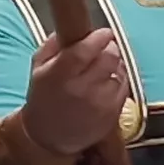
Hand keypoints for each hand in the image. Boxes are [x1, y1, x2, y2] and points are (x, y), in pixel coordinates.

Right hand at [18, 13, 134, 157]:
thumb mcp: (39, 69)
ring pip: (119, 71)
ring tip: (101, 69)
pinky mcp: (113, 113)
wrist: (49, 136)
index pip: (85, 50)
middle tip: (105, 47)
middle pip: (109, 57)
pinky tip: (105, 84)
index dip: (99, 38)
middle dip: (109, 48)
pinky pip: (124, 87)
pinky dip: (118, 80)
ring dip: (115, 65)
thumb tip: (71, 28)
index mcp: (59, 75)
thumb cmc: (44, 98)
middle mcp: (81, 89)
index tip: (104, 32)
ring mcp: (100, 102)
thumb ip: (53, 45)